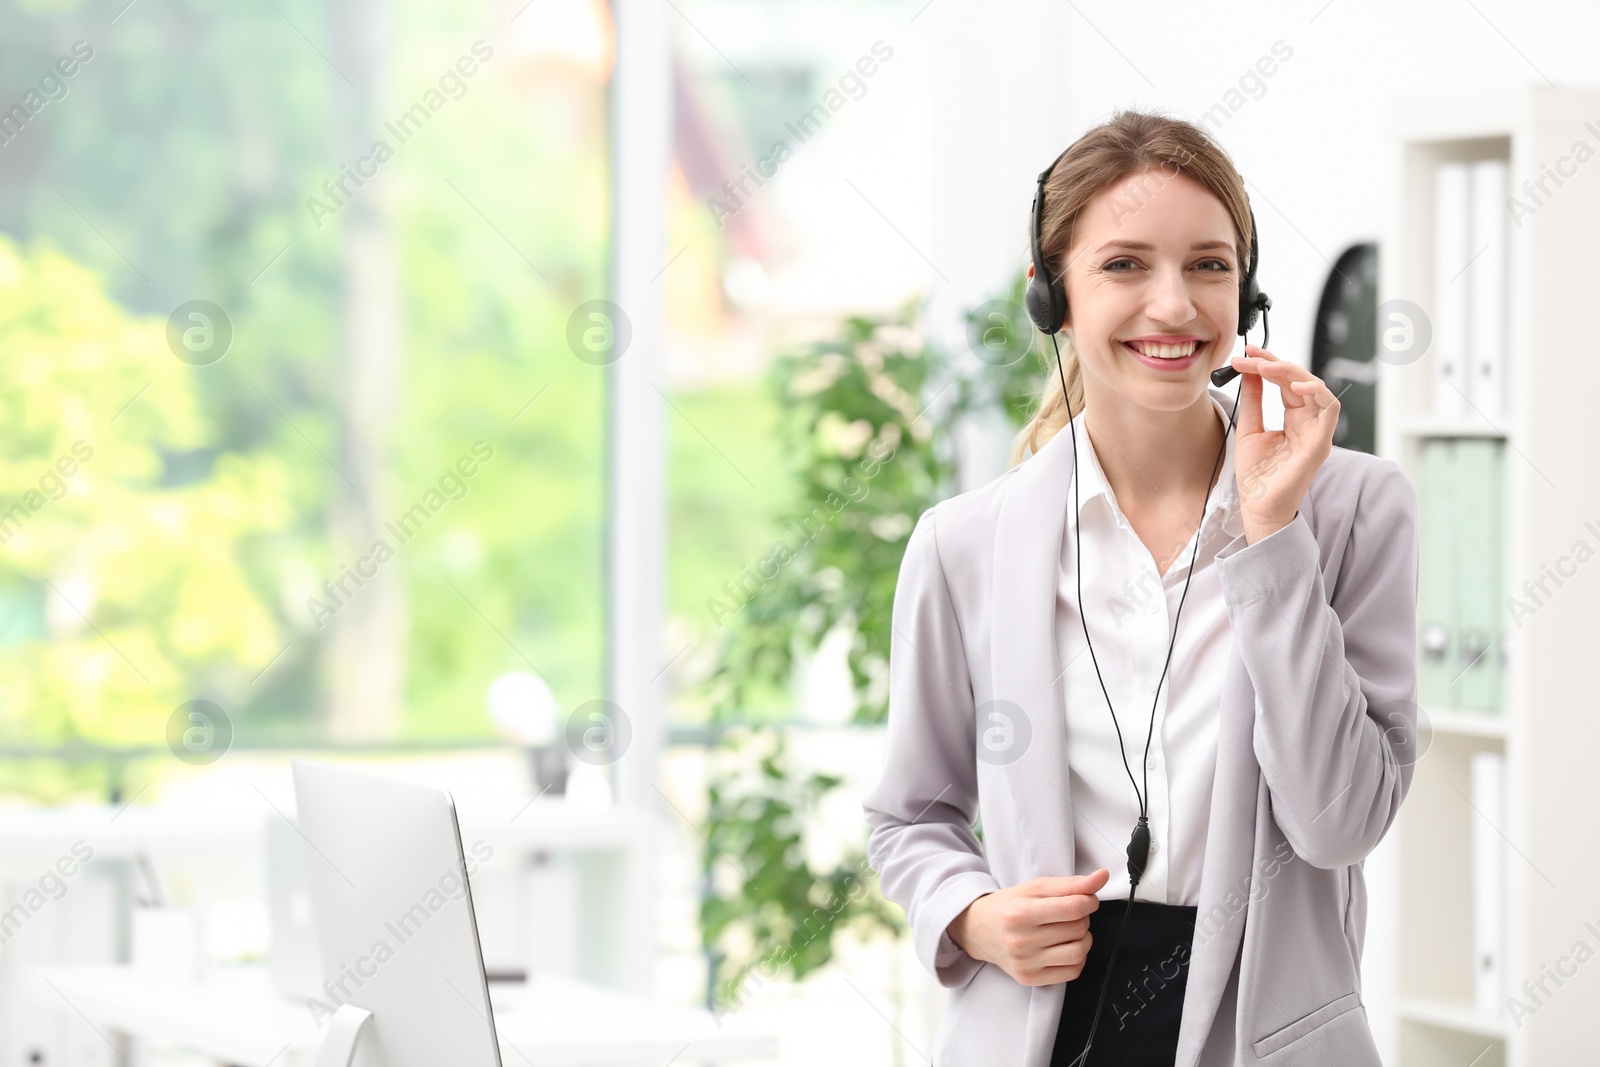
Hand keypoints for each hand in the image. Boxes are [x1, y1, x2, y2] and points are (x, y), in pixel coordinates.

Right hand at [946, 867, 1107, 985]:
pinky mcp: (1030, 979)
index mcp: (1020, 913)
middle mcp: (1021, 941)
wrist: (979, 930)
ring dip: (1083, 938)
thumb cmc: (1009, 906)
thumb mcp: (1035, 888)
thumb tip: (1102, 876)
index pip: (1073, 908)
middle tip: (1070, 913)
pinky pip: (1072, 972)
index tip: (1086, 899)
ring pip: (1078, 952)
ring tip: (1070, 931)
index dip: (1089, 901)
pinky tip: (1065, 947)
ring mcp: (1026, 963)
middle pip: (1077, 929)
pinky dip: (1077, 958)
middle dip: (1082, 918)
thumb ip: (1071, 884)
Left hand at [1227, 343, 1339, 542]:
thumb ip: (1253, 400)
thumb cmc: (1256, 476)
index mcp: (1295, 419)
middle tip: (1250, 356)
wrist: (1258, 508)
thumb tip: (1249, 371)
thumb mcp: (1249, 429)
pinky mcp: (1320, 444)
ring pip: (1317, 389)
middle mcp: (1309, 423)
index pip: (1286, 382)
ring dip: (1291, 372)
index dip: (1269, 364)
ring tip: (1265, 366)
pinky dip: (1315, 393)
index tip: (1246, 354)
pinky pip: (1328, 411)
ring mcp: (1317, 433)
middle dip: (1275, 363)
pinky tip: (1294, 384)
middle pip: (1301, 380)